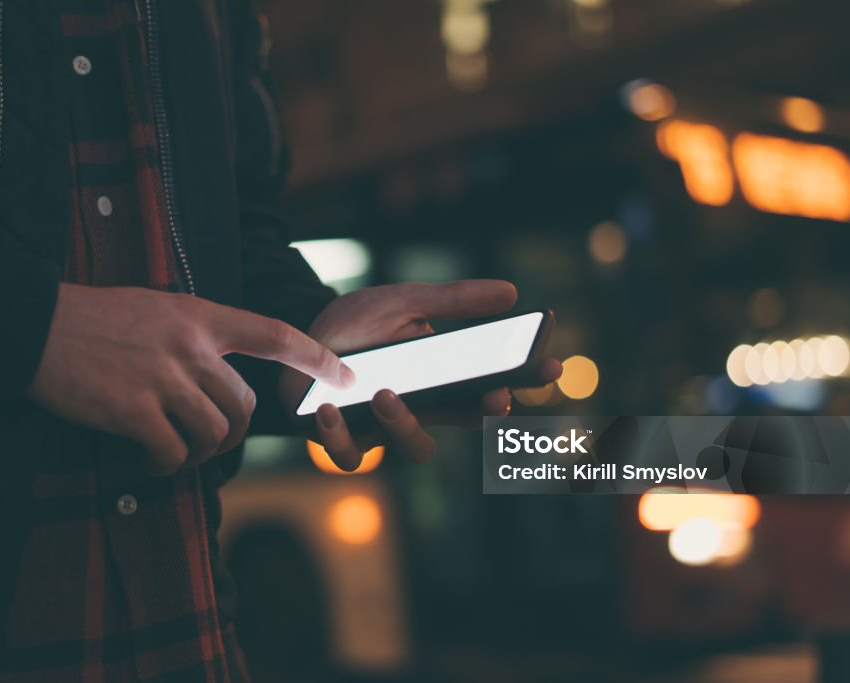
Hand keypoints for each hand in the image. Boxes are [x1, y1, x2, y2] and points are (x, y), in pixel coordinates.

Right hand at [30, 284, 351, 474]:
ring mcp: (164, 378)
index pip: (274, 333)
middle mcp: (191, 346)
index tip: (349, 376)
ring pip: (213, 434)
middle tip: (206, 442)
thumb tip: (219, 376)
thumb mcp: (155, 308)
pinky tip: (146, 460)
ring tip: (170, 453)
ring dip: (198, 454)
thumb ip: (195, 335)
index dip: (317, 357)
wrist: (33, 326)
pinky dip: (165, 465)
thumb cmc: (93, 318)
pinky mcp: (134, 410)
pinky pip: (173, 453)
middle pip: (244, 406)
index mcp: (200, 316)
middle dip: (231, 433)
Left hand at [282, 280, 561, 470]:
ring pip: (414, 448)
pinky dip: (340, 436)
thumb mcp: (404, 300)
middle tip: (493, 399)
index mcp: (444, 375)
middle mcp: (422, 407)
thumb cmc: (358, 322)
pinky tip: (328, 410)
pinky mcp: (345, 440)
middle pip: (466, 422)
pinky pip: (350, 456)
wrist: (299, 336)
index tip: (550, 367)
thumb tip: (511, 292)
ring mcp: (385, 428)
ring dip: (405, 425)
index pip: (493, 382)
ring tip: (385, 394)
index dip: (527, 381)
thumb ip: (452, 301)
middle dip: (483, 413)